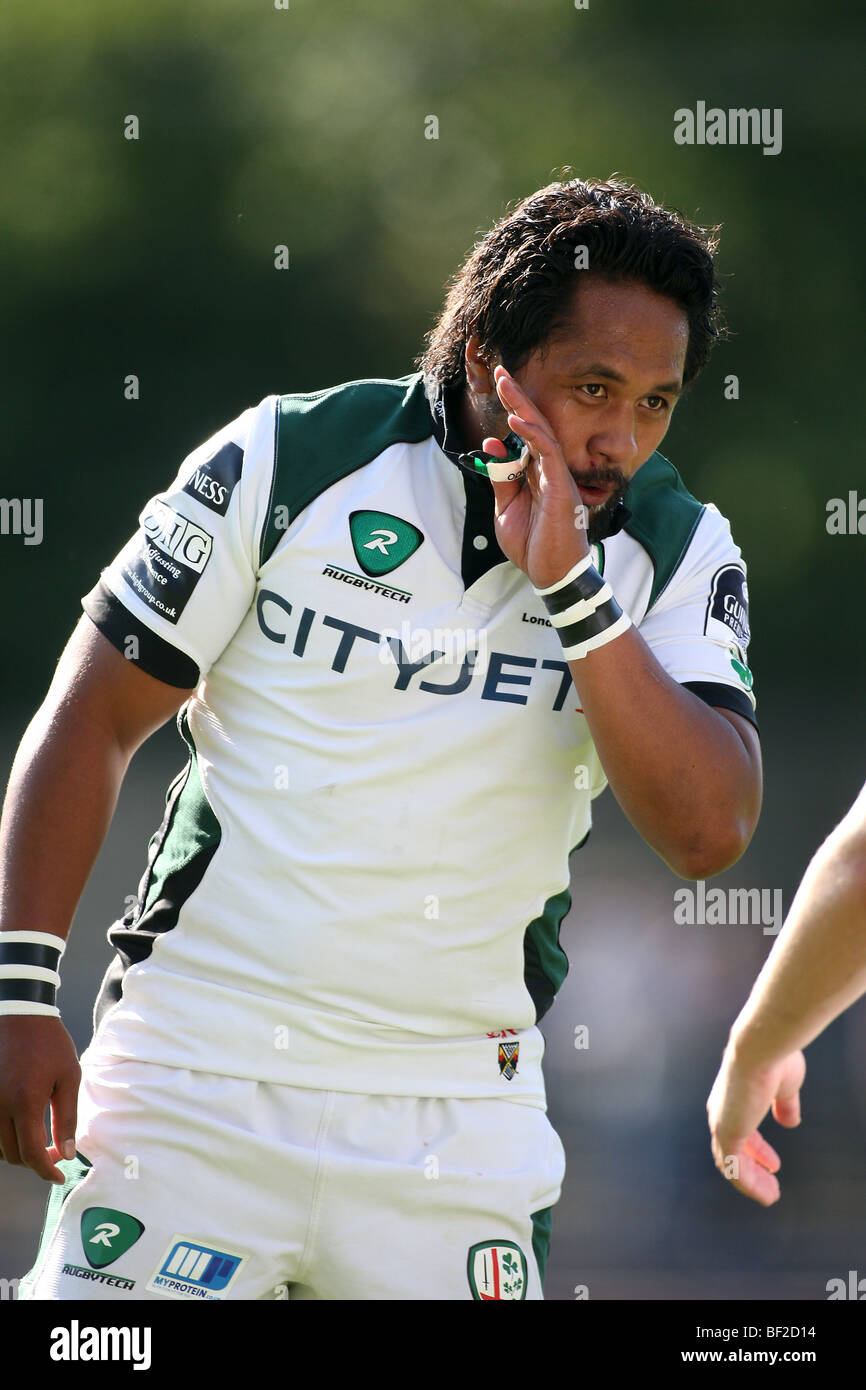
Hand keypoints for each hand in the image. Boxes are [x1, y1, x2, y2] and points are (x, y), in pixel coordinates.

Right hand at [0, 1016, 80, 1183]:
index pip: (32, 1154)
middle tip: (57, 1152)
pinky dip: (4, 1140)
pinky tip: (22, 1130)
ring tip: (41, 1141)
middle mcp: (0, 1107)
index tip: (59, 1176)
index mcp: (25, 1102)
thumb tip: (68, 1153)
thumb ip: (67, 1118)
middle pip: (14, 1156)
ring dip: (19, 1152)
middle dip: (36, 1162)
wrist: (21, 1015)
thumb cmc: (50, 1043)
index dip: (47, 1171)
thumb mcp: (69, 1077)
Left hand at [485, 366, 589, 589]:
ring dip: (522, 407)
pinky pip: (548, 454)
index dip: (512, 408)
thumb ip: (502, 477)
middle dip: (517, 397)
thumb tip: (493, 446)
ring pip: (542, 432)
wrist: (551, 573)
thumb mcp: (507, 508)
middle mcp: (550, 469)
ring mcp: (558, 476)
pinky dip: (532, 435)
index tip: (498, 385)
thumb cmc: (533, 545)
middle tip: (500, 371)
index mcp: (538, 472)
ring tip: (505, 383)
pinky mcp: (561, 487)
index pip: (525, 434)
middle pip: (535, 425)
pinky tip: (516, 420)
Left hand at [706, 1045, 805, 1204]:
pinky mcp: (727, 1134)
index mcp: (732, 1097)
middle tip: (771, 1182)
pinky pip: (734, 1170)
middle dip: (752, 1168)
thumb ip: (784, 1105)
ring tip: (771, 1196)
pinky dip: (749, 1185)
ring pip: (731, 1165)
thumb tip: (789, 1122)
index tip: (773, 1164)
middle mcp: (721, 1111)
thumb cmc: (774, 1058)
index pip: (740, 1130)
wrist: (761, 1047)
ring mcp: (721, 1123)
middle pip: (730, 1150)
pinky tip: (767, 1195)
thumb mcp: (784, 1086)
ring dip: (752, 1183)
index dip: (757, 1149)